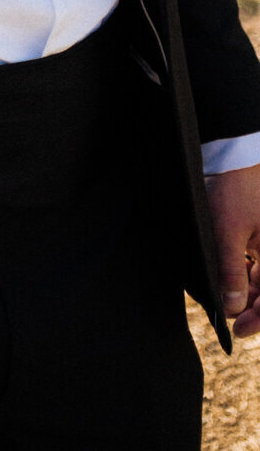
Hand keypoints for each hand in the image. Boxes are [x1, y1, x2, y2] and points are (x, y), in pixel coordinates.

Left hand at [206, 164, 259, 336]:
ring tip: (229, 299)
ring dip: (251, 292)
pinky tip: (234, 277)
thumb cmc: (233, 188)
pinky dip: (248, 273)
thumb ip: (231, 272)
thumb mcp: (228, 231)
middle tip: (231, 319)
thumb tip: (234, 307)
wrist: (234, 153)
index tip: (238, 330)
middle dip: (255, 308)